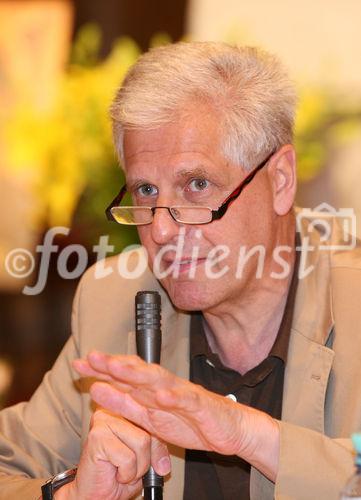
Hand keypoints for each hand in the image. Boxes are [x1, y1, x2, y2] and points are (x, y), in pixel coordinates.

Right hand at [54, 408, 169, 499]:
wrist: (93, 494)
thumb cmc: (118, 474)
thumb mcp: (145, 457)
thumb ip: (156, 445)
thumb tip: (166, 459)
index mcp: (125, 409)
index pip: (154, 418)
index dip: (160, 443)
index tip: (162, 463)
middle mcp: (113, 409)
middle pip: (151, 430)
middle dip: (149, 458)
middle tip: (135, 469)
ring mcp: (103, 420)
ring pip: (142, 442)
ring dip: (137, 467)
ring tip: (122, 469)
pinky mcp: (97, 436)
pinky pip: (128, 458)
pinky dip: (126, 473)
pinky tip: (114, 472)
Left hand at [73, 351, 279, 480]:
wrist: (230, 429)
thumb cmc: (191, 421)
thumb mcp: (151, 418)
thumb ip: (125, 404)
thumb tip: (96, 390)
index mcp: (151, 390)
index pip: (124, 375)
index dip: (101, 369)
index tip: (79, 364)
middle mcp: (164, 387)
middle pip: (136, 372)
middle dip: (113, 364)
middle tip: (91, 357)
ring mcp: (182, 394)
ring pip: (158, 380)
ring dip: (137, 373)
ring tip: (117, 368)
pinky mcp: (201, 405)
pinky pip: (187, 400)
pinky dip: (174, 397)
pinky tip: (162, 394)